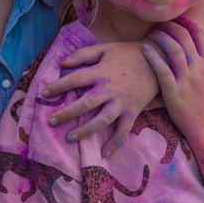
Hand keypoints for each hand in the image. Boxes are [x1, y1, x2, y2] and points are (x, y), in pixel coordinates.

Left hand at [43, 42, 159, 155]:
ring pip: (101, 120)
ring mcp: (122, 103)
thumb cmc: (128, 53)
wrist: (159, 61)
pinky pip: (123, 131)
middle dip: (66, 114)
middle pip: (84, 104)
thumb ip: (83, 54)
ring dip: (85, 131)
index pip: (74, 80)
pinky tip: (104, 154)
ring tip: (70, 138)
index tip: (44, 93)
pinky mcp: (133, 112)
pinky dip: (115, 143)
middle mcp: (110, 89)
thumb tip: (62, 63)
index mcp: (101, 72)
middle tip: (51, 122)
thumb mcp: (105, 48)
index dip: (58, 87)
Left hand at [141, 17, 203, 144]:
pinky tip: (145, 48)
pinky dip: (153, 56)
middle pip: (185, 37)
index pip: (200, 33)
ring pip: (175, 49)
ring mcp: (187, 80)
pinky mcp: (174, 92)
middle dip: (171, 26)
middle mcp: (200, 68)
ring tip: (151, 33)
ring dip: (161, 37)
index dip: (187, 22)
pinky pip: (163, 69)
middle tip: (159, 24)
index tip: (177, 18)